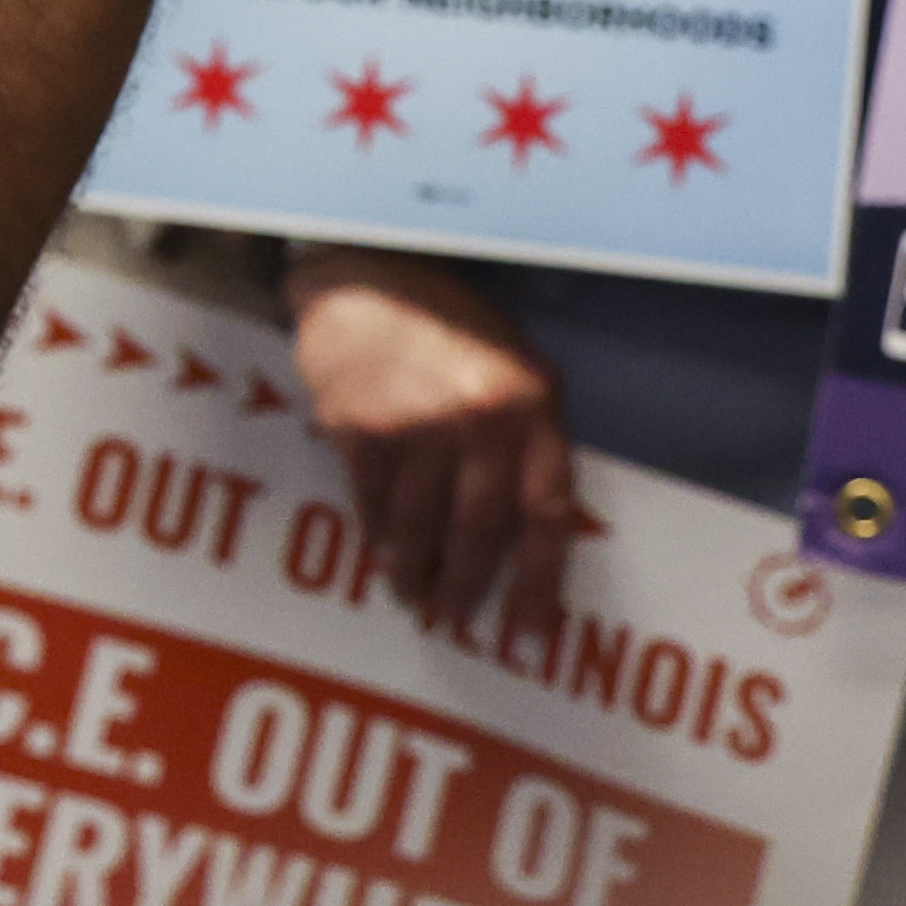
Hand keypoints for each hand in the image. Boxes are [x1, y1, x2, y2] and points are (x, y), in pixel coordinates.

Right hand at [288, 249, 577, 634]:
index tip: (528, 631)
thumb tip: (531, 527)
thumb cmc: (448, 321)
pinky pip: (371, 503)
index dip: (540, 582)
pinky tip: (380, 547)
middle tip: (454, 615)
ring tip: (413, 593)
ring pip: (420, 527)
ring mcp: (416, 426)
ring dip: (416, 570)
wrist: (364, 274)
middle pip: (478, 533)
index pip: (546, 514)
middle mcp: (479, 421)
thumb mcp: (514, 363)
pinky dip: (376, 533)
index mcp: (531, 404)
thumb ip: (527, 434)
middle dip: (466, 585)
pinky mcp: (358, 429)